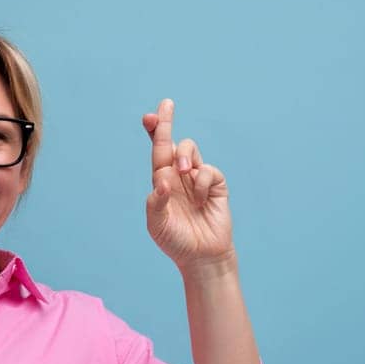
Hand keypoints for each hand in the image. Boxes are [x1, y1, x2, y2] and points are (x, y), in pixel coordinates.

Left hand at [142, 98, 234, 270]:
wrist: (202, 257)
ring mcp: (197, 179)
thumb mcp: (157, 224)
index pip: (157, 153)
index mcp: (162, 182)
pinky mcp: (215, 185)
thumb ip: (156, 202)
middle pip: (172, 143)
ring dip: (185, 156)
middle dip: (165, 123)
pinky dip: (202, 182)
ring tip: (183, 172)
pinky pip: (208, 171)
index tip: (148, 116)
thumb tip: (162, 180)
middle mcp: (178, 176)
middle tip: (165, 106)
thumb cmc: (176, 242)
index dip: (154, 133)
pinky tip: (201, 201)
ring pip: (190, 150)